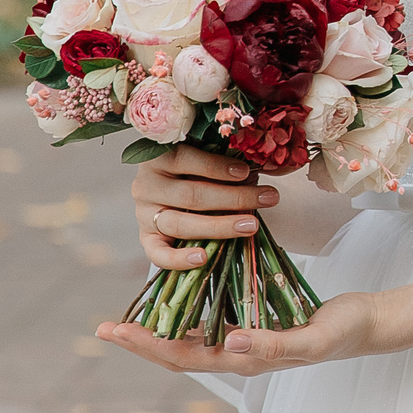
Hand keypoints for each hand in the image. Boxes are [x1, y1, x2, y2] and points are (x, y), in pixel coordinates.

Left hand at [94, 289, 386, 378]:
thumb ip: (273, 344)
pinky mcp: (256, 322)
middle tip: (103, 328)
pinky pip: (212, 320)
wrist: (369, 325)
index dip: (146, 345)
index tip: (113, 331)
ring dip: (160, 328)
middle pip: (177, 350)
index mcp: (245, 358)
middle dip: (141, 340)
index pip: (183, 355)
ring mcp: (245, 340)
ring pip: (191, 337)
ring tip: (131, 315)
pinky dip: (188, 310)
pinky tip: (178, 298)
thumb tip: (230, 343)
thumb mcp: (314, 336)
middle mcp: (238, 351)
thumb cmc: (345, 331)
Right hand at [131, 144, 279, 272]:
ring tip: (251, 226)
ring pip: (181, 224)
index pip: (185, 159)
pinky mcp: (146, 238)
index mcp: (158, 157)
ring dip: (220, 227)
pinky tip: (203, 257)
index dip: (216, 167)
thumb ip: (223, 158)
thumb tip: (257, 170)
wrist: (167, 185)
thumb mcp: (205, 154)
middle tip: (267, 198)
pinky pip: (158, 254)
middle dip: (233, 198)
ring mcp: (144, 214)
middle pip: (191, 195)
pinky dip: (179, 259)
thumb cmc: (194, 166)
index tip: (246, 172)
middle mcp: (147, 186)